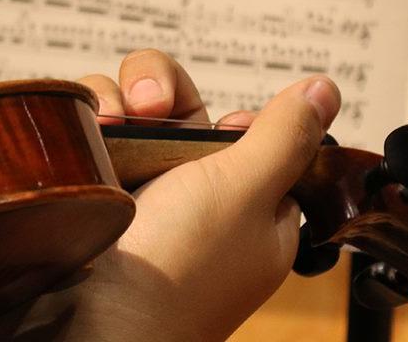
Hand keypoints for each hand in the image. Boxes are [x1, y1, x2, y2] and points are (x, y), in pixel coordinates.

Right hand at [0, 49, 340, 340]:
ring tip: (108, 124)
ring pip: (125, 112)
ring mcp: (133, 192)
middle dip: (158, 89)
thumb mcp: (247, 193)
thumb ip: (285, 136)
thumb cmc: (177, 271)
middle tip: (151, 108)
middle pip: (177, 108)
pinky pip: (85, 133)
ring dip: (114, 101)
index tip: (225, 128)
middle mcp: (188, 196)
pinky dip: (83, 124)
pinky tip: (87, 136)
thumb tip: (323, 90)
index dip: (235, 120)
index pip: (248, 134)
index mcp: (247, 208)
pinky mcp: (89, 190)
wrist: (93, 321)